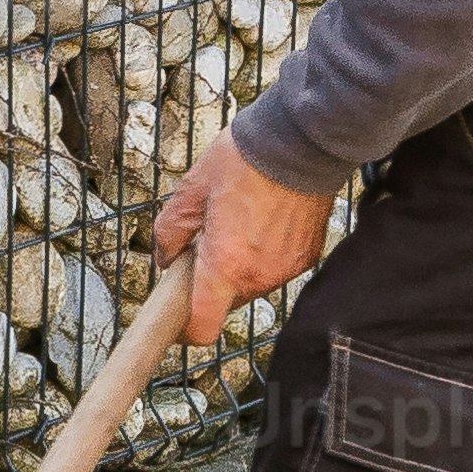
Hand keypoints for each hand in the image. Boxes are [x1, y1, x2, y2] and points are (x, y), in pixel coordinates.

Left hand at [153, 131, 337, 350]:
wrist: (301, 141)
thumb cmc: (244, 160)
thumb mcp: (191, 190)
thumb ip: (170, 232)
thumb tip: (166, 258)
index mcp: (225, 265)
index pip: (203, 327)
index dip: (186, 330)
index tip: (178, 317)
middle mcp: (258, 276)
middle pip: (225, 303)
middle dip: (211, 283)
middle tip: (206, 243)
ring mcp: (286, 269)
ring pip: (251, 285)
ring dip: (239, 267)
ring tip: (238, 223)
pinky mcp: (306, 257)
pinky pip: (275, 269)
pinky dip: (264, 256)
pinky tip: (263, 221)